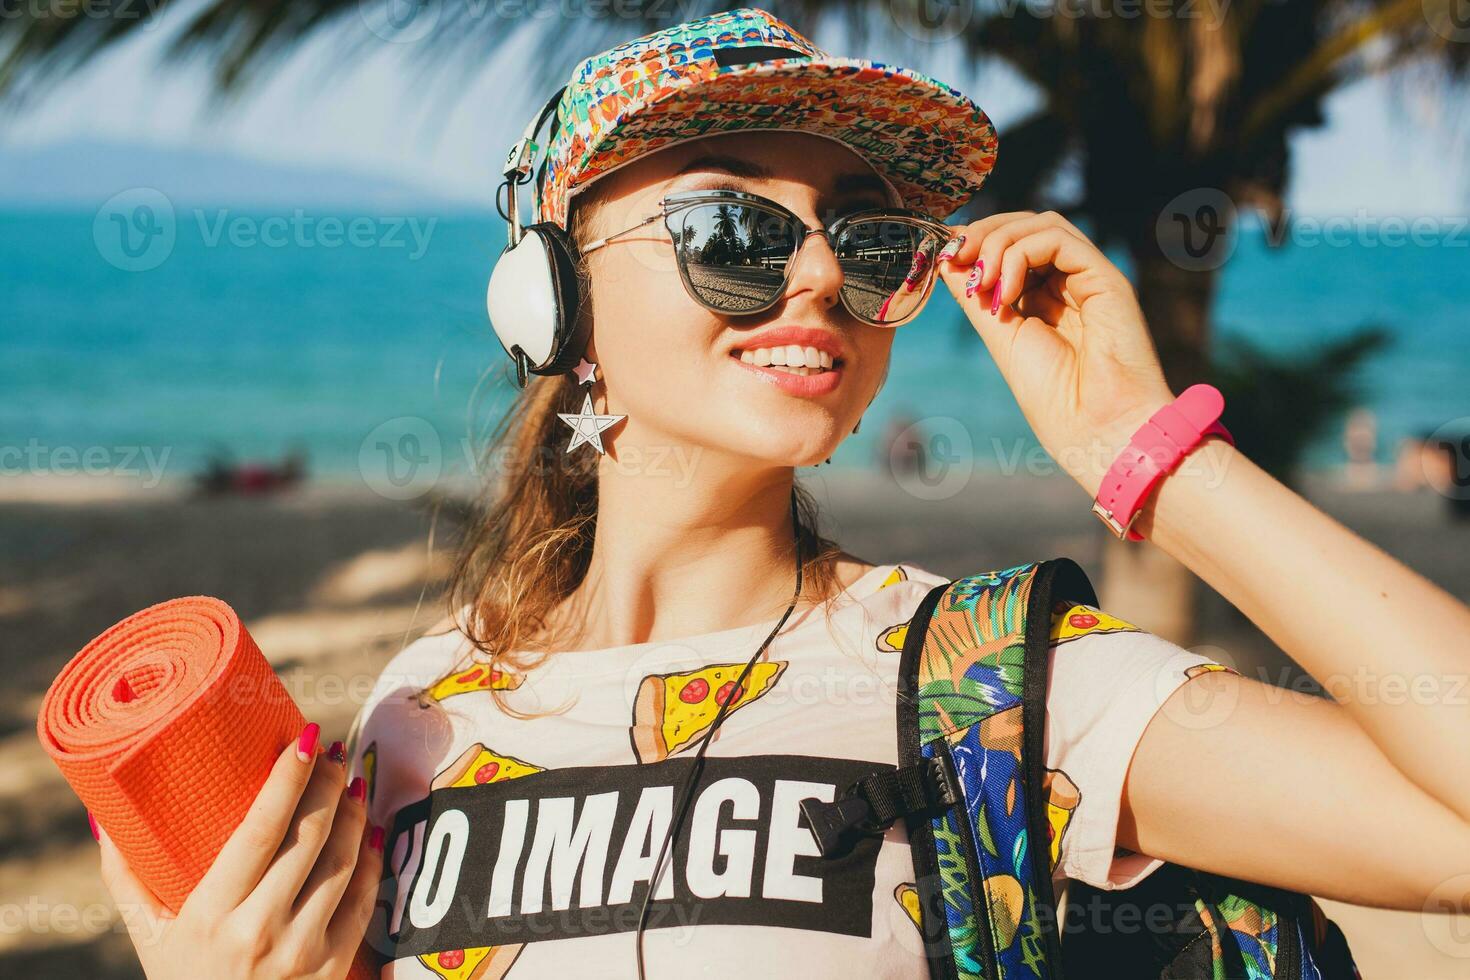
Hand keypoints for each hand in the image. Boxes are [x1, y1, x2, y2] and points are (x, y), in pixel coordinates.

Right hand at [94, 724, 383, 979]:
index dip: (288, 780)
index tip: (305, 739)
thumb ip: (128, 877)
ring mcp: (301, 950)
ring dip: (353, 815)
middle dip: (327, 785)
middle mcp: (258, 931)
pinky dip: (371, 859)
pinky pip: (364, 900)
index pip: (260, 831)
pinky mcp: (333, 967)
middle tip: (332, 752)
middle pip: (308, 839)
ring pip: (342, 863)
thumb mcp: (150, 936)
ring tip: (350, 782)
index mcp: (209, 915)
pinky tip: (368, 831)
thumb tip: (106, 817)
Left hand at [935, 210, 1176, 496]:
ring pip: (1042, 224)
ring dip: (998, 242)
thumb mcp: (1000, 336)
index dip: (976, 241)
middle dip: (983, 234)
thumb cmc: (1054, 398)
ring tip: (980, 281)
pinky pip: (1059, 238)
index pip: (1011, 245)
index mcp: (1046, 298)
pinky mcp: (1106, 278)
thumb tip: (946, 259)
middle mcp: (1070, 282)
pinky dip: (1021, 254)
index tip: (943, 256)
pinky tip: (1005, 292)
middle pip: (1026, 226)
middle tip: (953, 255)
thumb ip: (976, 297)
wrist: (1096, 430)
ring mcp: (1089, 278)